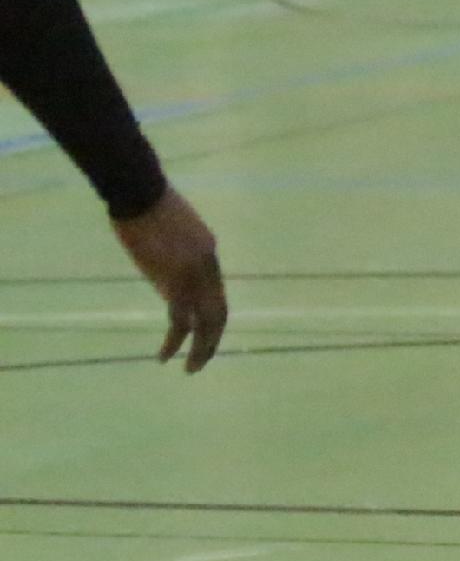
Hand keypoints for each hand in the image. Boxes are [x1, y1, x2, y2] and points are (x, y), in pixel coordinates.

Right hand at [111, 186, 225, 371]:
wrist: (139, 191)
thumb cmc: (147, 203)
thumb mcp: (173, 228)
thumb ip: (177, 250)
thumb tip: (167, 265)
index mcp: (209, 252)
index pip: (215, 292)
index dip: (210, 315)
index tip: (200, 332)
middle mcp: (208, 267)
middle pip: (219, 312)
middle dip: (214, 339)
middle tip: (203, 361)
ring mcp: (193, 276)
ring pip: (204, 322)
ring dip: (200, 349)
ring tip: (190, 369)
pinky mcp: (174, 282)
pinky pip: (179, 321)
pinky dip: (175, 342)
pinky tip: (165, 356)